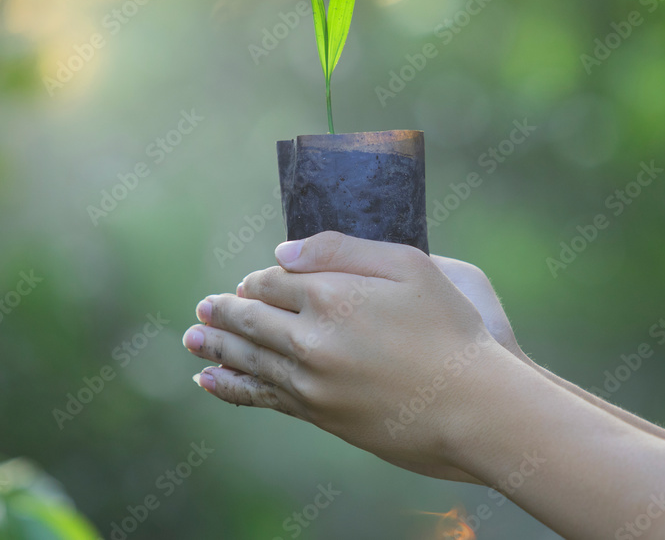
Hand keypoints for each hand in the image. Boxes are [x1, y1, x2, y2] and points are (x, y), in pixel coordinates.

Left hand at [183, 232, 515, 481]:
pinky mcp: (319, 414)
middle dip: (223, 311)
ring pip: (248, 359)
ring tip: (191, 338)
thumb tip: (283, 252)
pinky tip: (211, 380)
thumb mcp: (409, 265)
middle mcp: (309, 339)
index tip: (257, 281)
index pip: (274, 281)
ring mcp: (310, 382)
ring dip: (215, 346)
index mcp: (330, 294)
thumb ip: (343, 250)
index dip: (261, 279)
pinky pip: (262, 397)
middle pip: (251, 320)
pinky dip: (231, 387)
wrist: (473, 406)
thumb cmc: (450, 329)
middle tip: (203, 307)